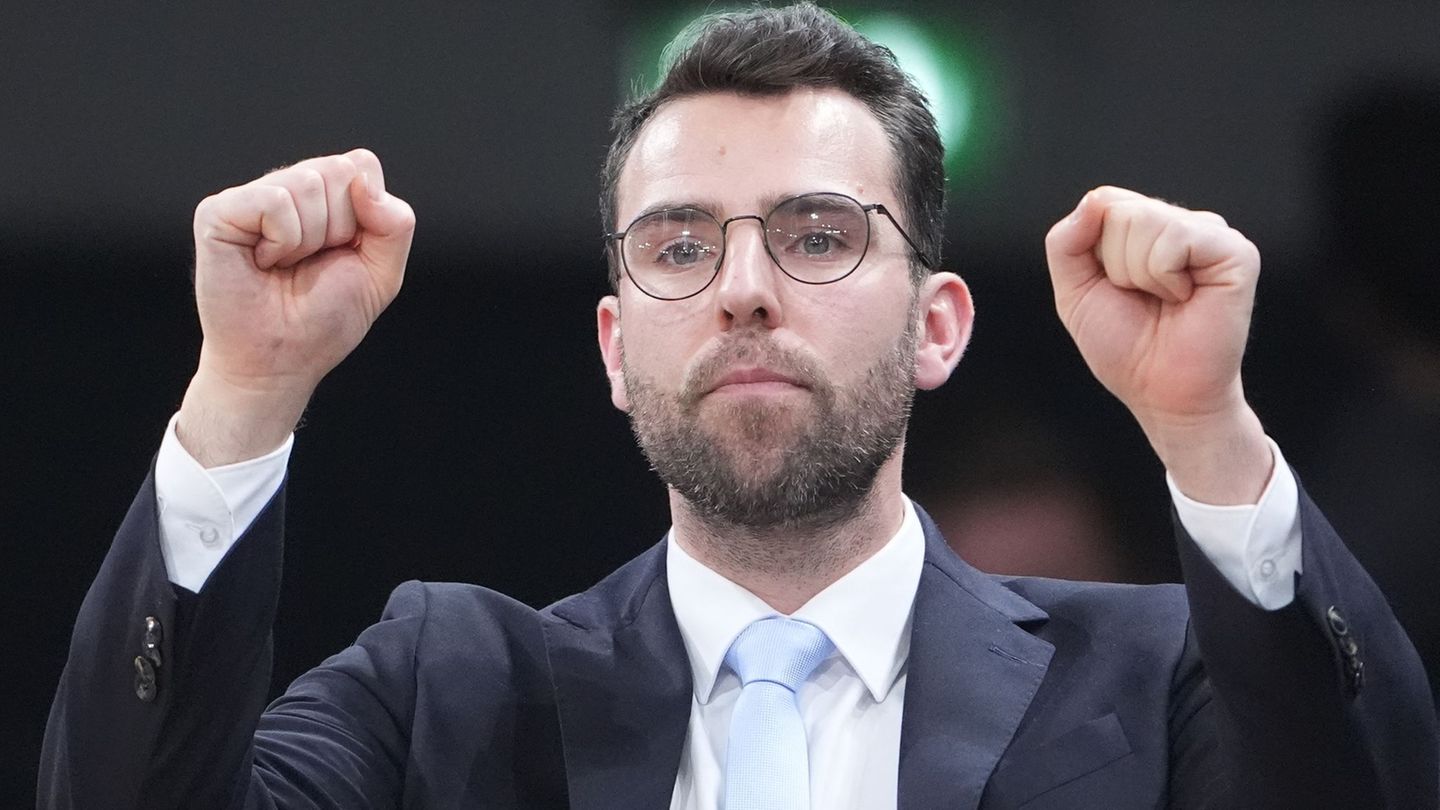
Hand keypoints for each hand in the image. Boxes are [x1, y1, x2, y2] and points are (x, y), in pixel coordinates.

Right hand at [178, 149, 415, 465]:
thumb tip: (363, 180)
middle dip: (338, 229)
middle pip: (337, 171)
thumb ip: (395, 223)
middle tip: (310, 264)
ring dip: (308, 241)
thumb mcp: (382, 272)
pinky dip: (281, 241)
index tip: (344, 253)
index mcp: (326, 195)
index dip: (366, 216)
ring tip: (284, 266)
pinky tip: (262, 263)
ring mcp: (251, 197)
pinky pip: (273, 201)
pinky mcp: (218, 212)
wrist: (279, 362)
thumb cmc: (325, 319)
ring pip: (306, 184)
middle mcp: (287, 187)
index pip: (361, 166)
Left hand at [1044, 186, 1270, 502]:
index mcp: (1147, 227)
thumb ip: (1066, 242)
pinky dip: (1164, 276)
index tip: (1115, 289)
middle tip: (1144, 300)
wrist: (1160, 392)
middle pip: (1120, 211)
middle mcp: (1181, 223)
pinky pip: (1176, 237)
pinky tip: (1185, 298)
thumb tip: (1092, 200)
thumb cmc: (1124, 347)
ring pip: (1144, 220)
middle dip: (1116, 266)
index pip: (1103, 202)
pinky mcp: (1235, 252)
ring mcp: (1212, 234)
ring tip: (1166, 301)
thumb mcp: (1074, 292)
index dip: (1096, 253)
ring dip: (1139, 274)